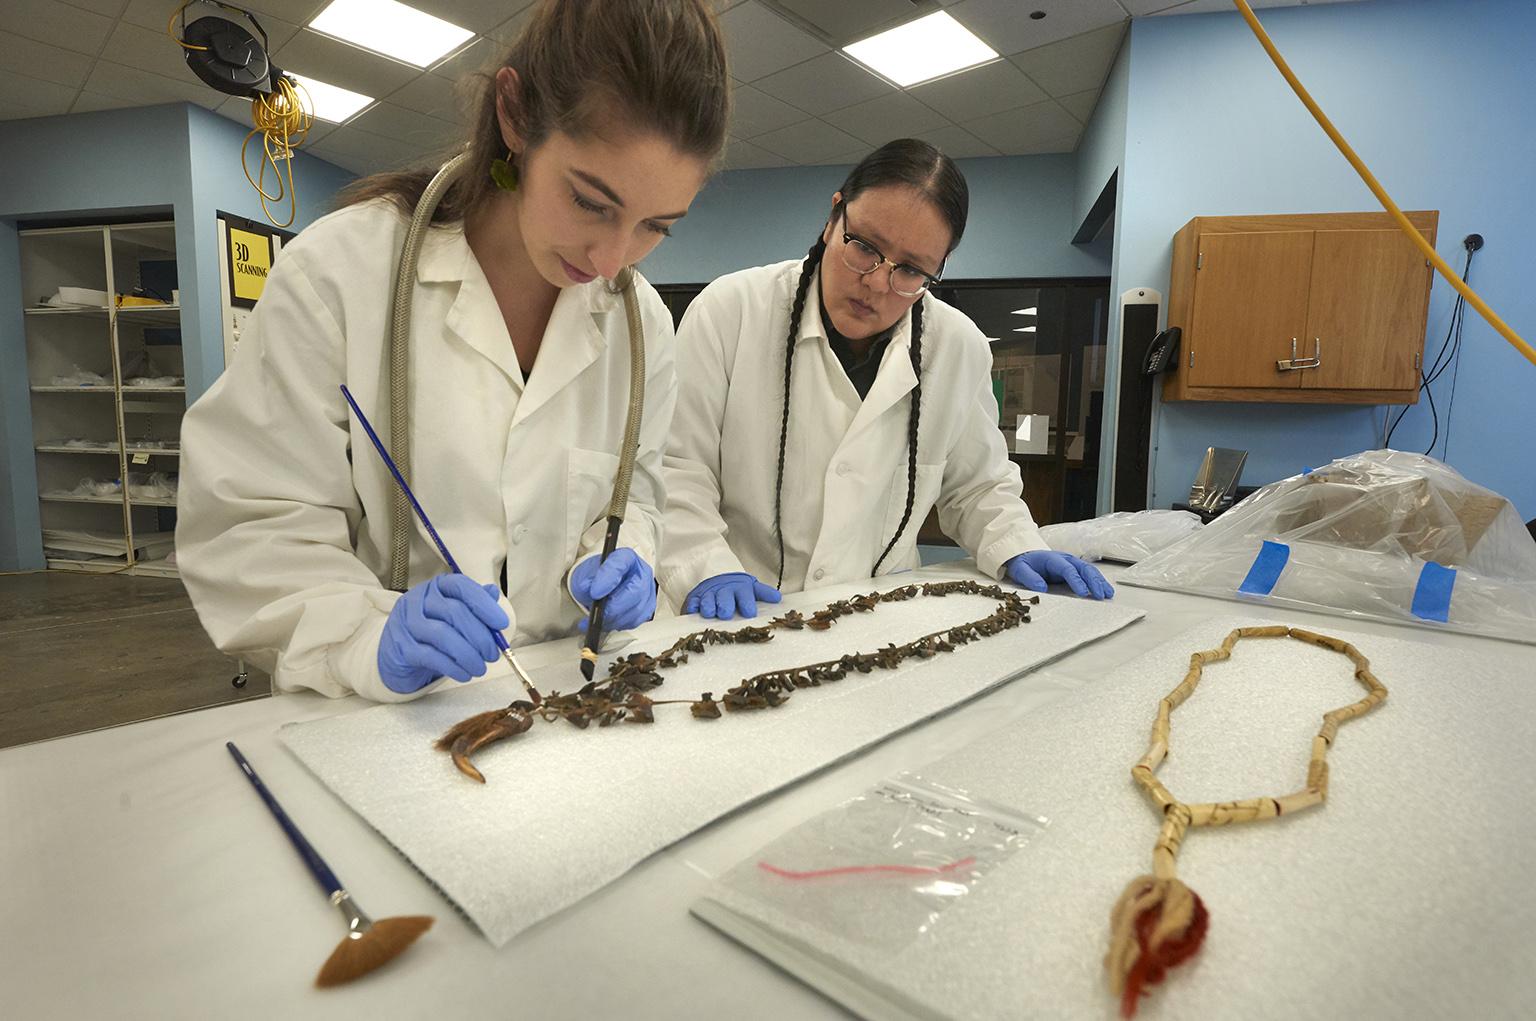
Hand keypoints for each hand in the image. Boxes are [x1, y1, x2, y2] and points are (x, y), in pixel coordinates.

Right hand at [377, 574, 508, 692]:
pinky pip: (431, 656)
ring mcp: (408, 622)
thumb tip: (494, 593)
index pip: (462, 588)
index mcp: (437, 587)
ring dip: (468, 655)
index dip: (484, 605)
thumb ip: (473, 604)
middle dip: (480, 636)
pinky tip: (464, 674)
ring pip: (443, 635)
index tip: (502, 623)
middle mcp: (420, 600)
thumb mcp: (452, 614)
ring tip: (480, 668)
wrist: (396, 652)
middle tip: (492, 655)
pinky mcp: (402, 647)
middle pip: (455, 613)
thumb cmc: (431, 630)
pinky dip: (453, 667)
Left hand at [571, 547, 656, 632]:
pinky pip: (636, 620)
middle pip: (636, 590)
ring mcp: (647, 591)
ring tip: (598, 620)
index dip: (608, 578)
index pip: (620, 563)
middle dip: (614, 606)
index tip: (594, 593)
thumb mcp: (585, 576)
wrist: (601, 587)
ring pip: (637, 609)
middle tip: (598, 613)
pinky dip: (619, 624)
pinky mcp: (646, 608)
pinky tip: (606, 623)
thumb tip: (590, 593)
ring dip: (616, 619)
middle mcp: (641, 572)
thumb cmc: (596, 578)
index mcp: (626, 557)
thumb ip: (585, 583)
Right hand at [684, 572, 781, 619]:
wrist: (717, 580)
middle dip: (725, 605)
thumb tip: (778, 598)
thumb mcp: (751, 589)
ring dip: (708, 606)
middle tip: (725, 613)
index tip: (749, 613)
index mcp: (740, 589)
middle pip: (724, 597)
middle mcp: (724, 591)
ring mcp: (709, 595)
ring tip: (709, 613)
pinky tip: (693, 611)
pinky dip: (692, 607)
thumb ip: (763, 593)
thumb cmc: (737, 590)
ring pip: (708, 600)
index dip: (747, 603)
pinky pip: (692, 603)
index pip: (744, 595)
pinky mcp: (695, 599)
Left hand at [1005, 550, 1113, 599]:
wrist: (1024, 556)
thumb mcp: (1020, 570)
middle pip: (1083, 568)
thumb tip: (1041, 588)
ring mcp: (1072, 563)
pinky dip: (1098, 581)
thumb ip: (1030, 578)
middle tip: (1100, 595)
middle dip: (1094, 582)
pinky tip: (1106, 590)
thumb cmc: (1024, 563)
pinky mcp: (1075, 569)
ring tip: (1108, 594)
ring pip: (1089, 570)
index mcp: (1053, 559)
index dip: (1076, 581)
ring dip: (1100, 582)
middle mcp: (1065, 559)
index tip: (1083, 593)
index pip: (1067, 569)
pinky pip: (1089, 574)